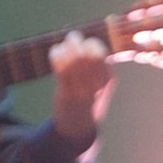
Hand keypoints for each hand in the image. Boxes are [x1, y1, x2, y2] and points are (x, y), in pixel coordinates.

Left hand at [49, 31, 112, 145]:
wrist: (78, 125)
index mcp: (108, 79)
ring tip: (62, 46)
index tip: (85, 41)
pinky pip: (61, 69)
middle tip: (72, 36)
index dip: (91, 44)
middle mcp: (97, 84)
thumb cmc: (87, 97)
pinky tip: (54, 52)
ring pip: (74, 60)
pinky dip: (57, 57)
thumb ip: (96, 64)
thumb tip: (84, 39)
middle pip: (87, 55)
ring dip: (66, 48)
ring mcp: (83, 89)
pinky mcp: (67, 94)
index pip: (101, 54)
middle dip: (77, 42)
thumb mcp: (99, 82)